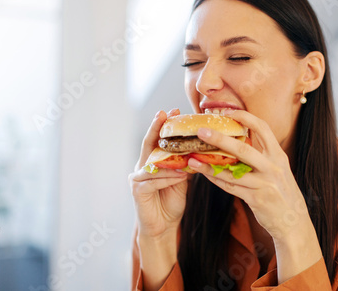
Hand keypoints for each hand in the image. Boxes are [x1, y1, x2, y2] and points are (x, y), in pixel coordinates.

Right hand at [128, 108, 189, 238]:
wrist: (163, 227)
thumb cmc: (171, 202)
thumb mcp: (181, 179)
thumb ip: (184, 164)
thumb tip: (199, 148)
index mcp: (152, 162)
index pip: (157, 140)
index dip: (163, 125)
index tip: (174, 110)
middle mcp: (142, 167)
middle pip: (149, 143)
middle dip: (157, 127)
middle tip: (165, 113)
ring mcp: (137, 178)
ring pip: (155, 163)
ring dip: (172, 158)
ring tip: (187, 152)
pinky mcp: (137, 190)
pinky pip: (154, 180)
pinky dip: (169, 177)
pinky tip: (181, 176)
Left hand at [187, 109, 311, 241]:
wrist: (294, 222)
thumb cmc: (282, 192)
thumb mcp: (279, 169)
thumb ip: (262, 155)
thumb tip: (238, 140)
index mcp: (278, 155)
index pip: (263, 128)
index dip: (245, 117)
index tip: (227, 112)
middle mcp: (273, 167)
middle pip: (243, 149)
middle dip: (220, 139)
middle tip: (201, 131)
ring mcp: (265, 184)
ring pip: (232, 172)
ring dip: (210, 165)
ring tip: (193, 158)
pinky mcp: (256, 199)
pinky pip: (231, 187)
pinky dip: (216, 179)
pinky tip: (204, 173)